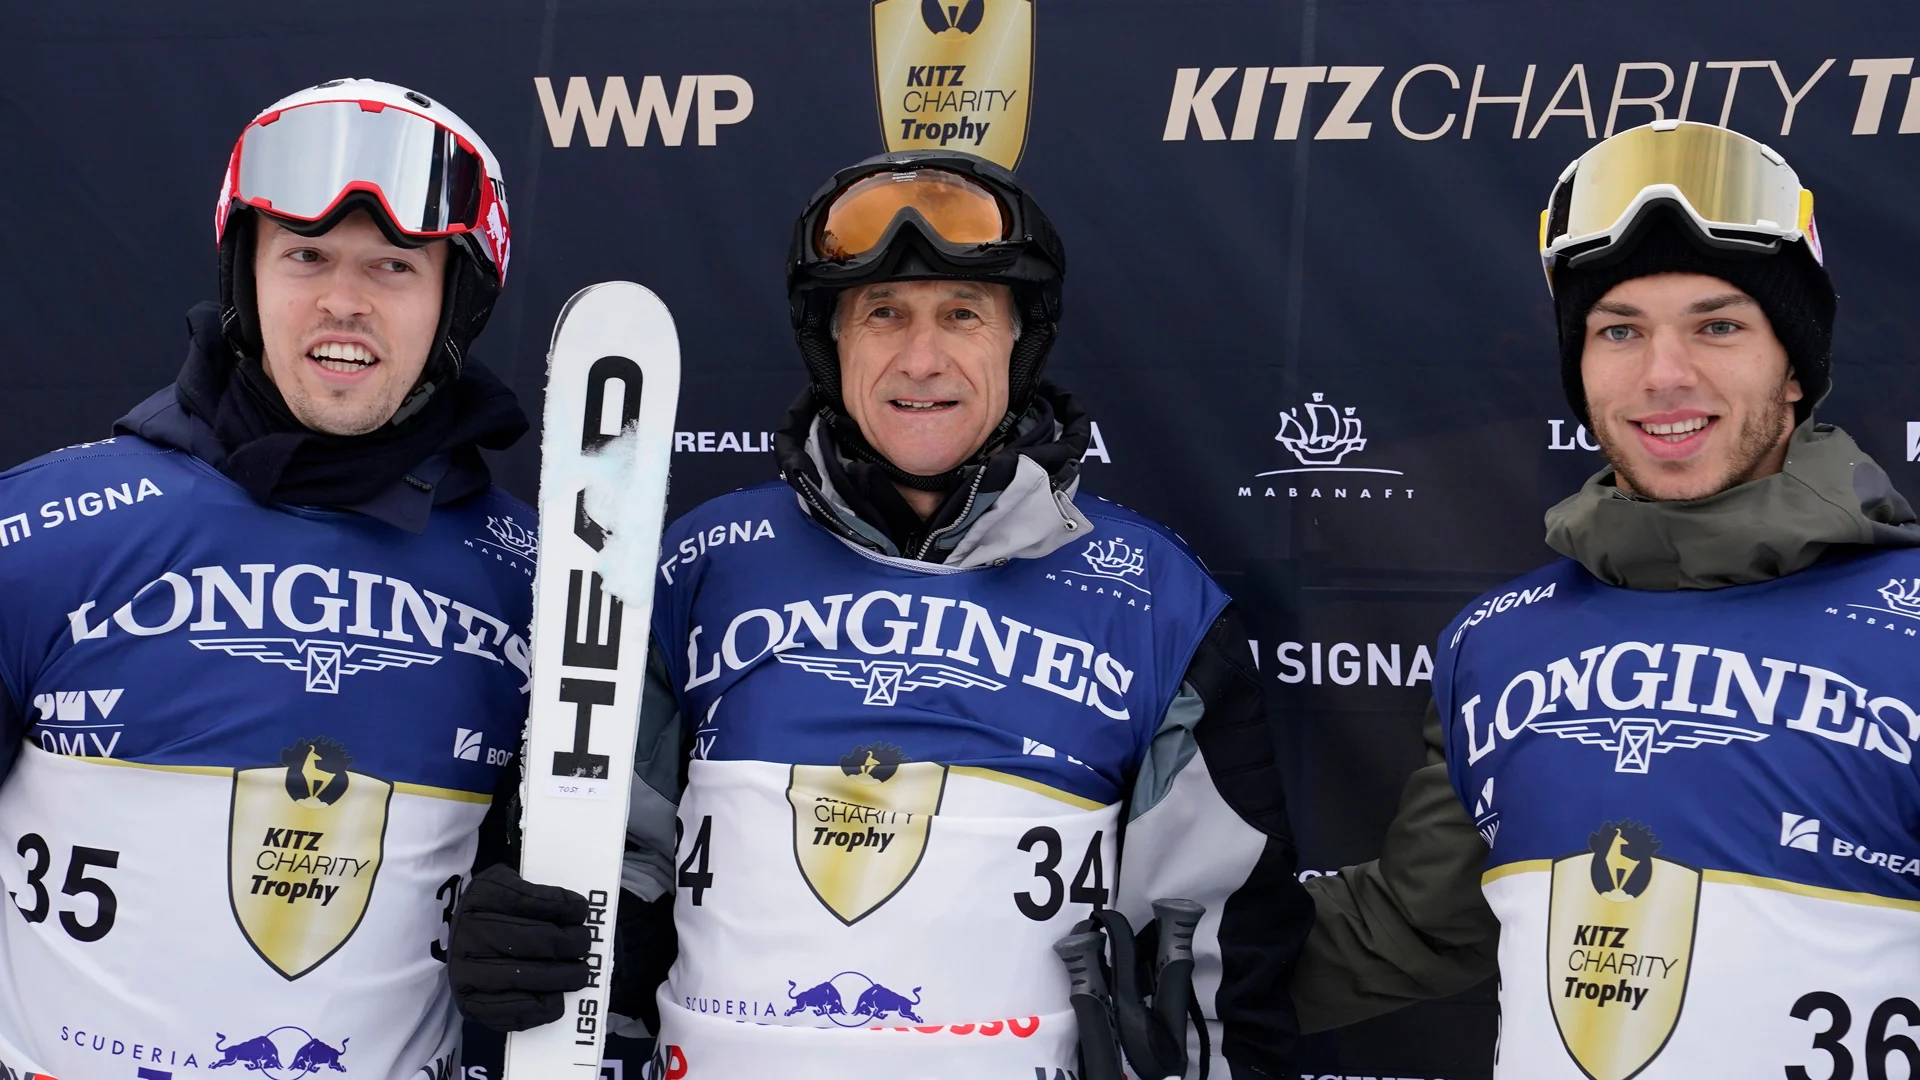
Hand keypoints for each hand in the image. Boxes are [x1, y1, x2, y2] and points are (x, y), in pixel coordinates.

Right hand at [449, 864, 592, 1031]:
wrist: (460, 940)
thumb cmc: (496, 911)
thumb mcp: (511, 886)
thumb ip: (538, 895)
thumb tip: (576, 912)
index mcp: (483, 896)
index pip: (527, 899)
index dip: (561, 906)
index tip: (581, 910)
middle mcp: (470, 932)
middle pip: (528, 940)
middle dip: (567, 944)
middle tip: (584, 946)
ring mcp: (466, 970)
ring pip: (520, 976)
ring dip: (560, 978)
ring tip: (579, 974)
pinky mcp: (469, 1002)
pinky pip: (506, 1011)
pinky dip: (538, 1009)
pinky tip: (557, 1001)